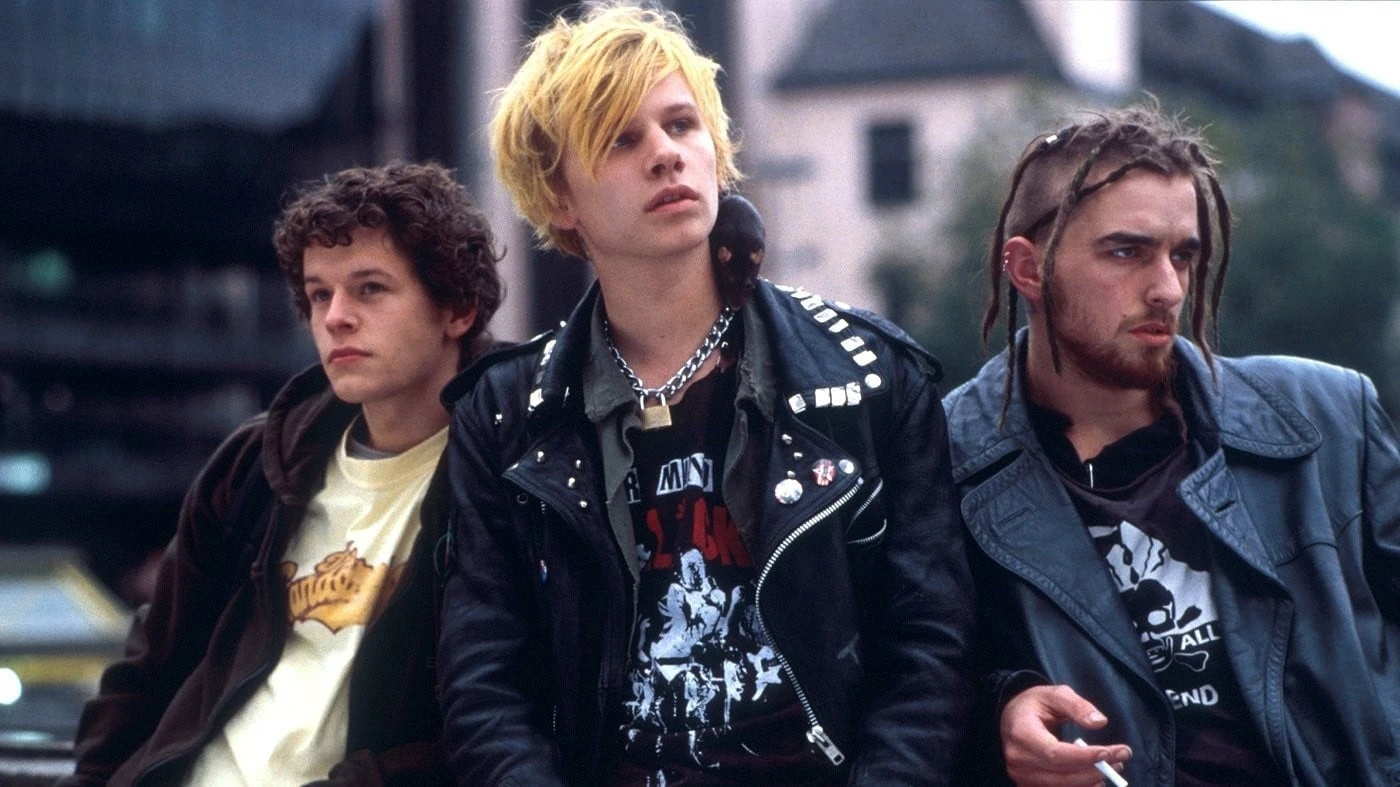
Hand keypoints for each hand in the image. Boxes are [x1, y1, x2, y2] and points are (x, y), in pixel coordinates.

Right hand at [1000, 684, 1130, 785]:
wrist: (1010, 718)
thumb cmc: (1034, 705)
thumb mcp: (1054, 694)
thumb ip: (1077, 706)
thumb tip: (1100, 722)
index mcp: (1021, 733)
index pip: (1055, 753)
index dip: (1083, 757)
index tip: (1109, 752)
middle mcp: (1018, 759)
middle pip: (1061, 775)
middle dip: (1095, 769)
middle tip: (1121, 758)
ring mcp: (1021, 776)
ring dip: (1090, 780)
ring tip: (1112, 767)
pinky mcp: (1027, 785)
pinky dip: (1079, 786)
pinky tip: (1095, 778)